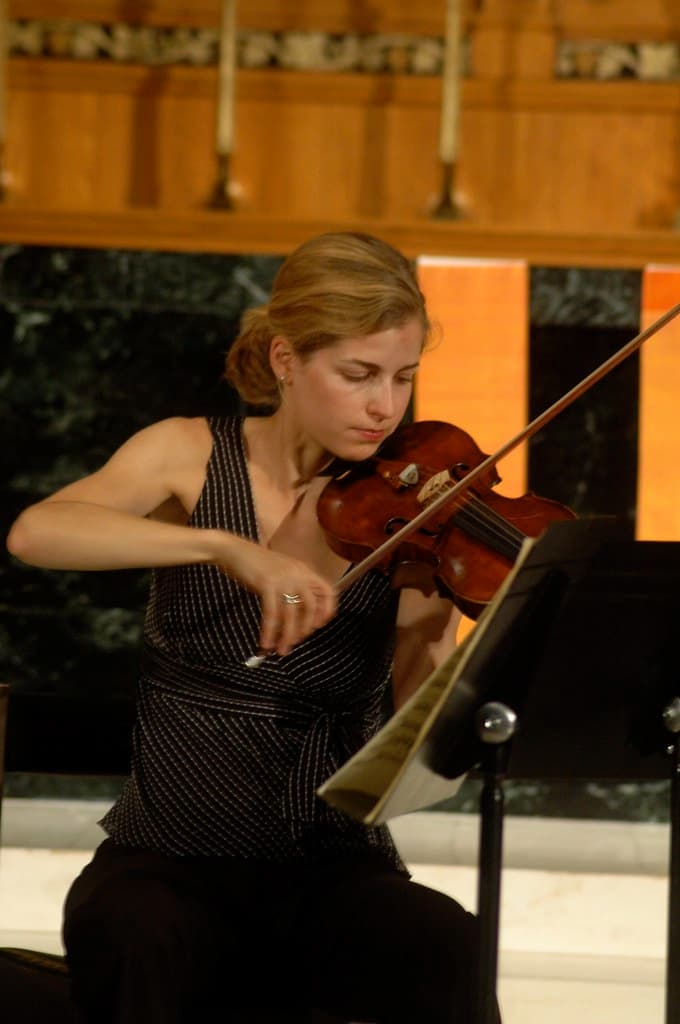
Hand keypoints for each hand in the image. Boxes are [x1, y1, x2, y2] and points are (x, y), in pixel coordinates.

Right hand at [217, 535, 336, 655]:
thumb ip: (292, 589)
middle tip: (295, 642)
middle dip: (304, 629)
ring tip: (280, 650)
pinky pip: (272, 613)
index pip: (327, 591)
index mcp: (303, 570)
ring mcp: (283, 578)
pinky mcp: (267, 584)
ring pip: (291, 613)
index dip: (327, 610)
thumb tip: (297, 618)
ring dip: (286, 635)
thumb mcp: (281, 572)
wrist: (232, 550)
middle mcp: (297, 573)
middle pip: (310, 606)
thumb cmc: (254, 564)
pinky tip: (265, 642)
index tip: (318, 626)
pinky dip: (269, 630)